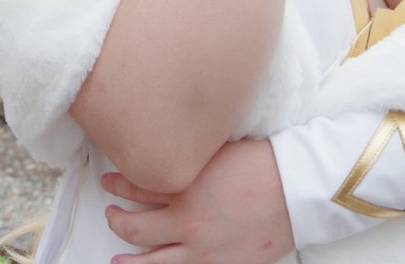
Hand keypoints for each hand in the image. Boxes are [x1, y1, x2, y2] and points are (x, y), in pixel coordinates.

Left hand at [102, 139, 293, 263]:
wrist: (295, 190)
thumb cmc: (262, 163)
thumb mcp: (217, 151)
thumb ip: (190, 159)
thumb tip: (169, 156)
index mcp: (185, 184)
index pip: (137, 187)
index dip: (119, 185)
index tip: (110, 183)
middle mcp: (186, 219)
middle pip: (135, 226)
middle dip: (117, 220)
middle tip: (111, 214)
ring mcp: (200, 247)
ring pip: (149, 260)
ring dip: (128, 259)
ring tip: (116, 258)